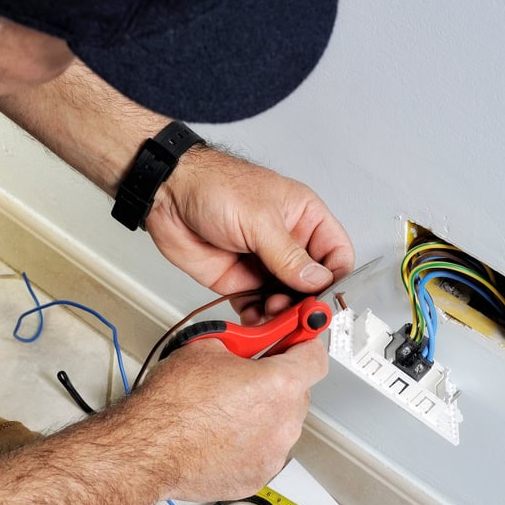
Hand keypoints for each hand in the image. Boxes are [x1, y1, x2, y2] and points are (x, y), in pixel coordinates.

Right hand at [126, 337, 328, 501]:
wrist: (148, 450)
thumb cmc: (171, 405)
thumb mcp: (207, 347)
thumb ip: (243, 344)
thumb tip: (247, 343)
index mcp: (279, 385)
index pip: (315, 357)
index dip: (304, 343)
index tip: (297, 341)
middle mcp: (284, 423)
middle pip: (297, 392)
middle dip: (276, 381)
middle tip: (245, 376)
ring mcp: (272, 454)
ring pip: (280, 424)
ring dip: (262, 413)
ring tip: (225, 409)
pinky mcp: (256, 477)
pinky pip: (263, 451)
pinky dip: (249, 442)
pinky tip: (221, 435)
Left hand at [146, 148, 354, 323]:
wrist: (168, 195)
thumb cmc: (213, 186)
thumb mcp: (259, 220)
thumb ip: (289, 255)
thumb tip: (316, 281)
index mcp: (304, 217)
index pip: (336, 253)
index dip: (336, 278)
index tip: (327, 298)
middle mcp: (287, 242)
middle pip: (313, 283)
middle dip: (307, 301)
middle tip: (297, 312)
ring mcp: (264, 264)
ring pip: (287, 300)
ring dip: (283, 313)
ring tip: (272, 313)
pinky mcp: (240, 281)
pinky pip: (258, 307)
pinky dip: (258, 318)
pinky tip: (255, 319)